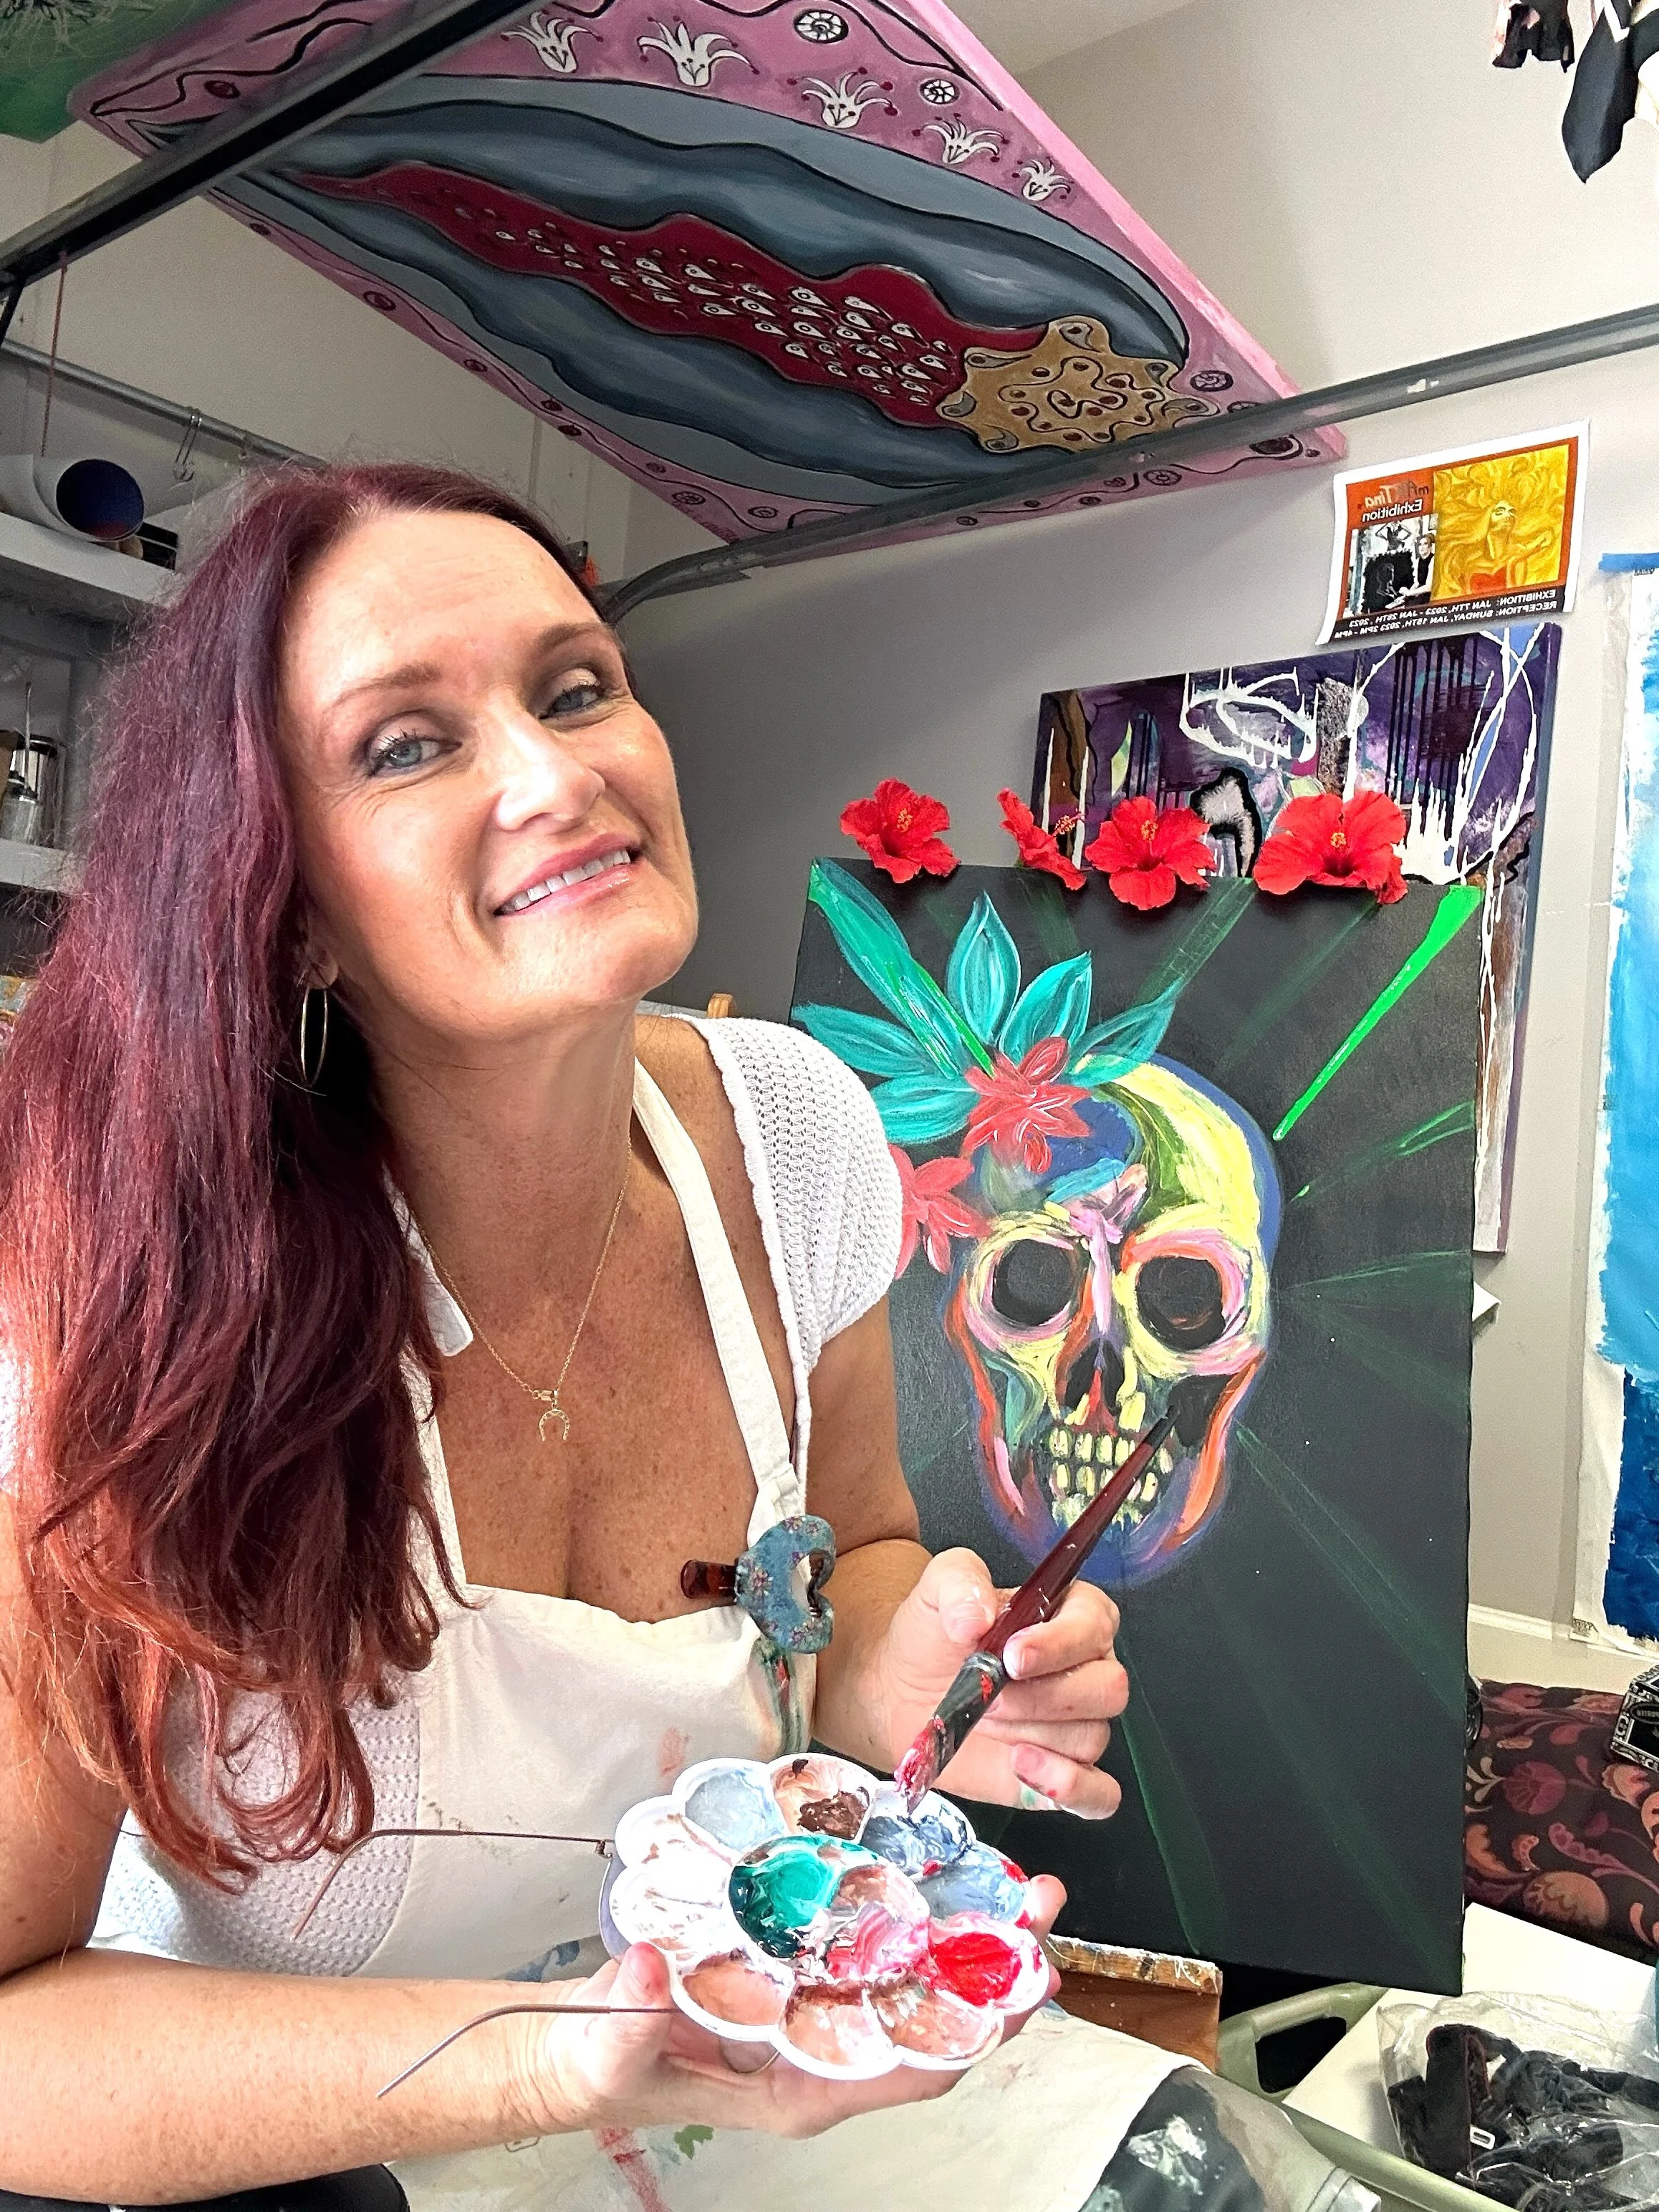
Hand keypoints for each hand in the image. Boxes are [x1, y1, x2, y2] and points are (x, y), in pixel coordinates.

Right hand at [504, 1933, 1054, 2138]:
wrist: (578, 2049)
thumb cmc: (604, 2063)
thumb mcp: (608, 2051)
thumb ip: (625, 2020)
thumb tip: (641, 1970)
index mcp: (800, 2088)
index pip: (908, 2070)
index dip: (972, 2030)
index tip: (1022, 1985)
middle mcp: (826, 2053)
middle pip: (932, 2020)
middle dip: (994, 1969)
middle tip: (1039, 1907)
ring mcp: (817, 2015)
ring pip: (913, 1983)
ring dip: (968, 1937)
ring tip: (1017, 1886)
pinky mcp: (799, 1976)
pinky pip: (872, 1952)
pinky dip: (911, 1917)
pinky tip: (935, 1872)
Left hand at [874, 1549, 1127, 1816]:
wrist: (903, 1690)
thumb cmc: (933, 1635)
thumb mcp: (937, 1587)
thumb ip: (960, 1582)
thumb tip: (979, 1617)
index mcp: (1072, 1615)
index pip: (1096, 1625)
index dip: (1060, 1643)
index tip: (1011, 1654)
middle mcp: (1087, 1669)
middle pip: (1107, 1688)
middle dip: (1041, 1697)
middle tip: (987, 1696)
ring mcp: (1079, 1725)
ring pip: (1091, 1738)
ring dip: (1030, 1734)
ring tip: (983, 1722)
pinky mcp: (1065, 1774)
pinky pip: (1100, 1793)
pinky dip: (1069, 1786)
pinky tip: (1023, 1767)